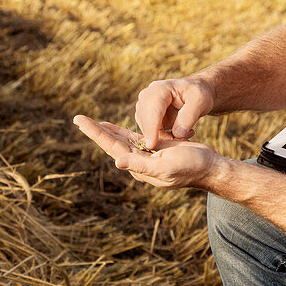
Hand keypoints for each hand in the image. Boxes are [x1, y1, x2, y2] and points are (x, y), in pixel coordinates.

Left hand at [72, 115, 220, 189]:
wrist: (208, 167)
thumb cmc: (190, 167)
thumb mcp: (166, 166)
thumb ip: (141, 164)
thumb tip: (117, 162)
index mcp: (138, 166)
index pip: (111, 147)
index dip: (95, 133)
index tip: (80, 121)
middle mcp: (138, 162)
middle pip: (111, 143)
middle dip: (95, 131)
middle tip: (77, 118)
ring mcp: (145, 155)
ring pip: (120, 140)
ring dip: (105, 131)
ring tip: (89, 122)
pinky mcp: (154, 148)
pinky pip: (132, 138)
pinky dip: (121, 132)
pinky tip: (112, 128)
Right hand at [134, 76, 214, 148]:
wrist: (197, 92)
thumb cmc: (199, 93)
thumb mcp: (200, 101)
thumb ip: (189, 116)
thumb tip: (177, 133)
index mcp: (160, 89)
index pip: (151, 109)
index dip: (150, 128)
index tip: (152, 145)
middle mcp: (148, 96)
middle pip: (144, 119)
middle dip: (159, 135)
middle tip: (182, 140)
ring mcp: (146, 106)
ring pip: (146, 128)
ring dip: (162, 137)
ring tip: (185, 135)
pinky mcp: (149, 117)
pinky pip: (150, 132)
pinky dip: (163, 138)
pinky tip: (180, 134)